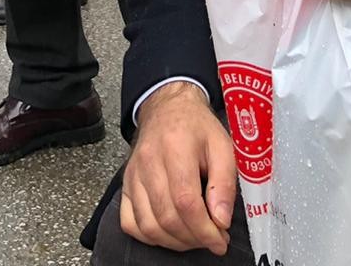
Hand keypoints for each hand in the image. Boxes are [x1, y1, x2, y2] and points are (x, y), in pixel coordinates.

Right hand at [122, 82, 235, 252]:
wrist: (168, 108)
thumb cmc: (197, 127)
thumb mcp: (222, 146)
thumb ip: (225, 183)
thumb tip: (221, 220)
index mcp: (175, 147)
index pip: (186, 201)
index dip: (205, 229)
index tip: (221, 241)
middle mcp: (148, 162)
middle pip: (167, 217)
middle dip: (194, 238)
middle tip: (213, 239)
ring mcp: (133, 175)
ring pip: (148, 224)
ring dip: (175, 241)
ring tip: (195, 237)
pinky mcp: (125, 184)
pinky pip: (129, 222)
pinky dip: (149, 236)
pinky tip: (169, 234)